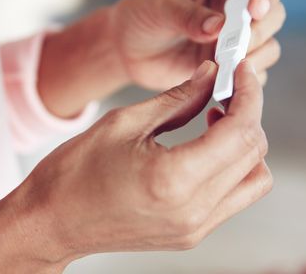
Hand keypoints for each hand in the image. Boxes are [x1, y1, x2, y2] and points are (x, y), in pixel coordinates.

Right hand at [0, 60, 271, 272]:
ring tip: (215, 120)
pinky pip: (233, 197)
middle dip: (249, 114)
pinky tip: (205, 146)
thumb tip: (211, 76)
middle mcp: (193, 211)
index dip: (250, 94)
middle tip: (227, 89)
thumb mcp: (124, 122)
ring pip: (254, 180)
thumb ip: (177, 98)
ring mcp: (195, 228)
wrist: (51, 222)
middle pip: (255, 155)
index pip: (241, 132)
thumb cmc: (74, 173)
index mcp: (174, 179)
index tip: (242, 71)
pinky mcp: (191, 234)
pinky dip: (232, 166)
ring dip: (245, 144)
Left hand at [110, 0, 284, 88]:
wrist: (127, 50)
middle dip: (259, 32)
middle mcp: (236, 10)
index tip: (255, 11)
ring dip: (254, 59)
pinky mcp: (229, 68)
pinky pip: (251, 77)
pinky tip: (221, 85)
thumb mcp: (160, 6)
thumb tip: (220, 27)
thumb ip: (188, 15)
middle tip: (233, 48)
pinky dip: (242, 83)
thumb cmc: (142, 15)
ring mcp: (235, 41)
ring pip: (269, 48)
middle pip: (274, 15)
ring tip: (224, 67)